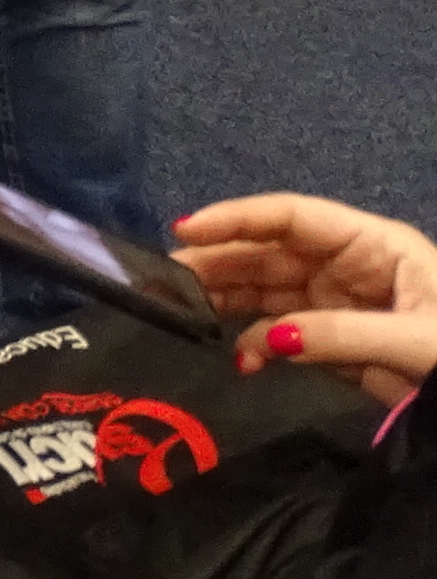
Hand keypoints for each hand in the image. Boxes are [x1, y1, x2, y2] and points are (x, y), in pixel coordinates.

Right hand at [173, 193, 436, 406]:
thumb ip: (339, 337)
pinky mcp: (335, 342)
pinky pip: (282, 334)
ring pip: (267, 291)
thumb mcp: (416, 340)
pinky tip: (242, 361)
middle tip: (167, 280)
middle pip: (269, 251)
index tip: (185, 231)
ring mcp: (339, 303)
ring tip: (186, 315)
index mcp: (371, 244)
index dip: (236, 218)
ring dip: (227, 302)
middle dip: (219, 262)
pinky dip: (256, 345)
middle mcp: (347, 265)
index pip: (290, 217)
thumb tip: (262, 342)